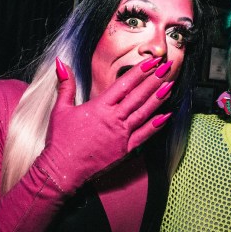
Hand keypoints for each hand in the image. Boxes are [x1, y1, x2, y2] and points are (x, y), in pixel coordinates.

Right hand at [42, 57, 174, 190]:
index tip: (150, 61)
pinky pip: (145, 135)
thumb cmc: (60, 141)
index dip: (139, 71)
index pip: (124, 84)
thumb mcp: (60, 109)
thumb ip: (65, 85)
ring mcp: (121, 134)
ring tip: (170, 85)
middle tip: (167, 67)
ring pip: (144, 112)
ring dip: (158, 98)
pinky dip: (156, 125)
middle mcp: (113, 119)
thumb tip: (61, 62)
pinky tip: (167, 115)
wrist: (63, 170)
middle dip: (154, 80)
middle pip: (138, 95)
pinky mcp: (125, 150)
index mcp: (99, 107)